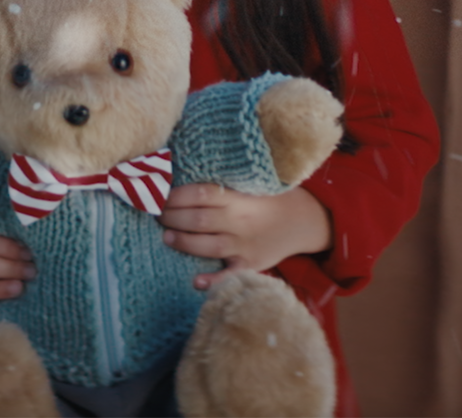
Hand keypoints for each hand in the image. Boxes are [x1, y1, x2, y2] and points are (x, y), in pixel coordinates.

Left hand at [159, 185, 331, 289]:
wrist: (304, 220)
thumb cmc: (271, 199)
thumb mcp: (251, 185)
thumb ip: (223, 186)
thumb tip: (183, 180)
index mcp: (240, 198)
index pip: (201, 194)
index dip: (176, 195)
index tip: (160, 195)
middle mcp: (241, 221)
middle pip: (199, 219)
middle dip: (172, 217)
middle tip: (157, 215)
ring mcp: (246, 244)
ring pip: (209, 245)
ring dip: (183, 242)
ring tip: (166, 237)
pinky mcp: (252, 264)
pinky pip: (231, 275)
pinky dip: (214, 280)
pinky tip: (196, 281)